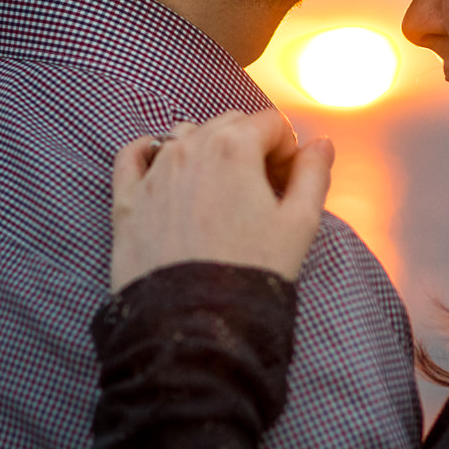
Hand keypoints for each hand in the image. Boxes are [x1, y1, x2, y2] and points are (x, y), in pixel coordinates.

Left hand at [109, 109, 334, 290]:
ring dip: (207, 149)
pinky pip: (134, 155)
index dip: (288, 151)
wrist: (193, 324)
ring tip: (220, 192)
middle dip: (251, 147)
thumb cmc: (251, 274)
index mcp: (234, 147)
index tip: (289, 184)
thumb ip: (314, 175)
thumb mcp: (300, 225)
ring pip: (184, 135)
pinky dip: (151, 152)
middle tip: (261, 192)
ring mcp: (153, 172)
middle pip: (229, 124)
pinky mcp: (126, 199)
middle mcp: (188, 148)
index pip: (272, 123)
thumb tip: (322, 144)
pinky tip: (164, 169)